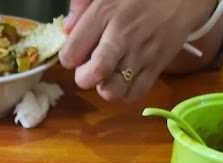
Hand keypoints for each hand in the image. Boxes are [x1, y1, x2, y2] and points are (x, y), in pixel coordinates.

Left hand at [59, 0, 216, 101]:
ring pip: (112, 91)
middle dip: (84, 78)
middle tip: (90, 69)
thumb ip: (81, 4)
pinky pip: (134, 94)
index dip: (69, 58)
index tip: (76, 54)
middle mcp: (122, 36)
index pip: (71, 53)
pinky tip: (124, 80)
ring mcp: (141, 54)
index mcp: (105, 14)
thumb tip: (66, 30)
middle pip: (94, 74)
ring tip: (109, 76)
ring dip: (105, 88)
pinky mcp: (156, 67)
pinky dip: (125, 93)